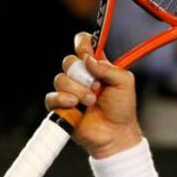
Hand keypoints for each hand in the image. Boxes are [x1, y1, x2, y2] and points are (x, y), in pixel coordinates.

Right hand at [45, 33, 142, 159]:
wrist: (116, 132)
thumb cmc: (122, 109)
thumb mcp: (124, 83)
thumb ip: (108, 68)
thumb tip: (87, 59)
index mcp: (96, 67)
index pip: (83, 46)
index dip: (81, 43)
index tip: (86, 50)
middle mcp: (81, 77)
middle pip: (69, 61)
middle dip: (82, 74)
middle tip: (96, 87)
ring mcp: (69, 91)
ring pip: (60, 79)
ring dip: (78, 91)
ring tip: (91, 102)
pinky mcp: (60, 106)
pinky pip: (52, 96)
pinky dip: (63, 99)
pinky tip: (74, 105)